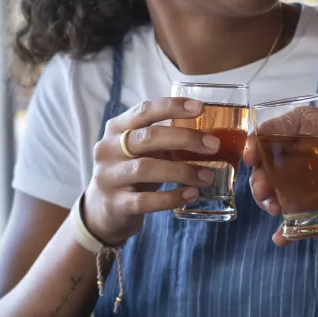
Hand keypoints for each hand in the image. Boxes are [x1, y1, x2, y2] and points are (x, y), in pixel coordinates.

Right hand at [83, 97, 219, 245]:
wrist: (104, 210)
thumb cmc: (133, 171)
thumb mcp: (144, 150)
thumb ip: (167, 139)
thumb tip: (210, 136)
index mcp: (117, 128)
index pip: (145, 110)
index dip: (172, 106)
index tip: (200, 107)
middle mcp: (108, 148)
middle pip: (148, 137)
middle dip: (185, 139)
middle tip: (214, 145)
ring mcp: (108, 176)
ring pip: (146, 168)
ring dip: (183, 171)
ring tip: (208, 176)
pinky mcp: (115, 204)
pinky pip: (146, 200)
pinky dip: (172, 197)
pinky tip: (191, 194)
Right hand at [245, 116, 317, 244]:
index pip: (284, 128)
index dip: (263, 137)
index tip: (253, 153)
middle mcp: (309, 157)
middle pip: (273, 160)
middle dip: (261, 174)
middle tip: (262, 189)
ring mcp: (310, 183)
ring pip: (277, 187)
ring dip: (268, 197)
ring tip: (273, 209)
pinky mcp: (316, 207)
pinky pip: (294, 218)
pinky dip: (285, 229)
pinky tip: (280, 238)